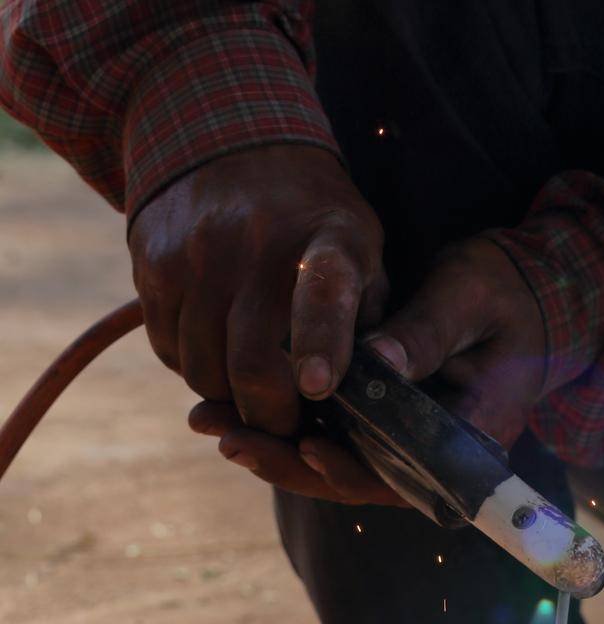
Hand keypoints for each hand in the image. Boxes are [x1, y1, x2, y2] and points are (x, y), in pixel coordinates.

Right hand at [129, 144, 388, 493]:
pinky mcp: (153, 265)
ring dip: (230, 395)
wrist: (225, 141)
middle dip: (272, 416)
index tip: (318, 386)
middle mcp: (256, 243)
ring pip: (205, 373)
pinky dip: (195, 367)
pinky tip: (217, 346)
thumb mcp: (362, 255)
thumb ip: (370, 326)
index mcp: (328, 239)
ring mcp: (196, 254)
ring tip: (252, 379)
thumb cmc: (314, 226)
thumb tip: (367, 401)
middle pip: (251, 367)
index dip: (320, 344)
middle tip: (287, 421)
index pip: (324, 293)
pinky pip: (169, 352)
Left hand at [189, 236, 546, 504]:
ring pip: (334, 465)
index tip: (305, 448)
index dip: (350, 471)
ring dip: (271, 447)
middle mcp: (436, 458)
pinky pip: (332, 439)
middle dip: (287, 463)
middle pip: (354, 481)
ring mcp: (408, 445)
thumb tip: (375, 362)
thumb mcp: (471, 298)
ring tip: (209, 422)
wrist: (528, 294)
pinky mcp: (386, 426)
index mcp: (470, 441)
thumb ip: (425, 333)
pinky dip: (284, 425)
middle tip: (224, 437)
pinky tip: (233, 407)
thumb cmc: (507, 292)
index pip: (403, 476)